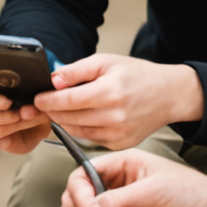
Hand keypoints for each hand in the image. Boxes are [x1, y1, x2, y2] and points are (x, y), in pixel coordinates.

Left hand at [30, 53, 201, 150]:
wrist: (169, 95)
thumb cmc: (137, 75)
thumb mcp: (106, 62)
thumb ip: (76, 71)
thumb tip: (52, 80)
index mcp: (110, 92)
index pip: (67, 101)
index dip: (47, 100)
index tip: (37, 98)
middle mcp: (114, 116)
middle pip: (68, 117)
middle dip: (51, 111)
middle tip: (42, 104)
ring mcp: (117, 134)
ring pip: (75, 130)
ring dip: (62, 120)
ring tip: (59, 109)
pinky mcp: (119, 144)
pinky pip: (88, 138)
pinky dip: (79, 128)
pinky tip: (81, 117)